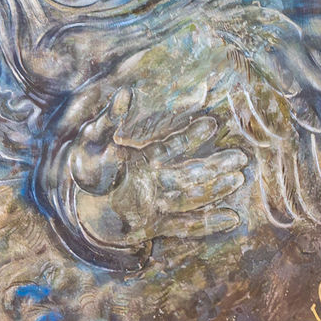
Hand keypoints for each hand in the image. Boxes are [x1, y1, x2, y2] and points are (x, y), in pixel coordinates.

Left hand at [67, 88, 247, 251]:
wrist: (79, 207)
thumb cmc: (87, 170)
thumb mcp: (92, 142)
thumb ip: (110, 120)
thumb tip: (124, 94)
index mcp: (146, 158)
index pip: (173, 145)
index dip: (190, 135)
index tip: (211, 124)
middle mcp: (158, 180)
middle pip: (190, 172)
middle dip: (214, 165)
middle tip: (240, 156)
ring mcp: (158, 203)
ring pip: (192, 196)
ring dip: (215, 188)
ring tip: (238, 179)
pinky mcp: (155, 226)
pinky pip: (185, 226)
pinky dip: (207, 223)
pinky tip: (232, 218)